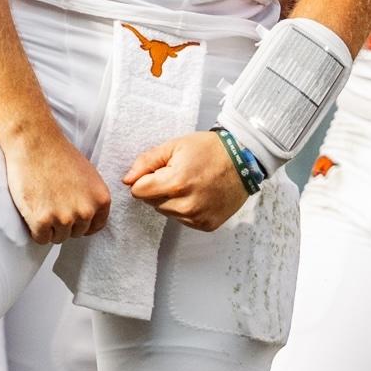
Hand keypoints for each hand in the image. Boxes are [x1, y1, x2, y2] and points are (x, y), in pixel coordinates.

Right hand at [4, 127, 110, 245]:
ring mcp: (64, 218)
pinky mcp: (42, 221)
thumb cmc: (59, 155)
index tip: (70, 213)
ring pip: (58, 238)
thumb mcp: (88, 176)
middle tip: (52, 203)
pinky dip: (35, 229)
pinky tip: (33, 210)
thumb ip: (91, 199)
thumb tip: (89, 218)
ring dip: (49, 227)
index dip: (80, 222)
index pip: (94, 227)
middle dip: (64, 224)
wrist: (35, 142)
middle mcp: (86, 211)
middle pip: (75, 234)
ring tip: (42, 203)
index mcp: (101, 200)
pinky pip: (41, 239)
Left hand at [126, 130, 250, 231]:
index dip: (145, 179)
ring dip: (171, 200)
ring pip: (166, 212)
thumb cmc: (209, 150)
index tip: (160, 170)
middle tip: (178, 174)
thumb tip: (127, 180)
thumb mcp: (175, 146)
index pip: (139, 191)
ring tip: (190, 184)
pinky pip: (183, 220)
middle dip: (158, 189)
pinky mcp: (206, 225)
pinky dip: (186, 209)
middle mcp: (186, 205)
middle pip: (151, 203)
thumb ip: (147, 161)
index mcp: (176, 183)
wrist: (244, 160)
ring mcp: (197, 218)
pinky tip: (199, 194)